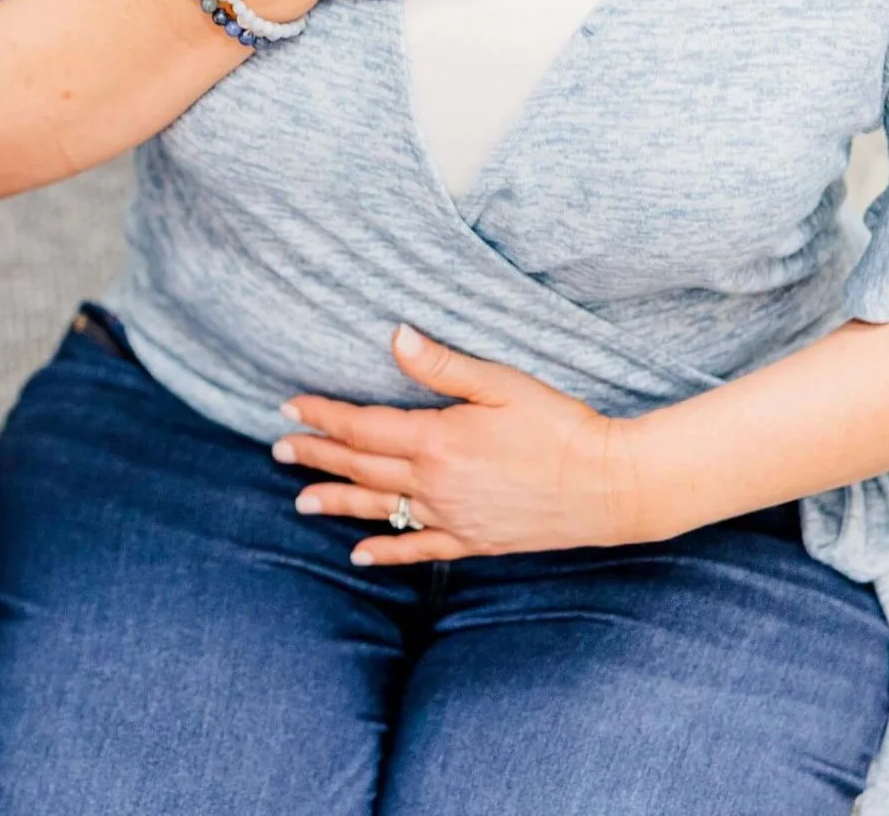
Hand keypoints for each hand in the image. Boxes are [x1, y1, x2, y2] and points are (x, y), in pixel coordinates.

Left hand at [274, 324, 652, 566]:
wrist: (611, 486)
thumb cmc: (560, 425)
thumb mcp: (501, 384)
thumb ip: (441, 365)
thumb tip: (394, 335)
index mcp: (436, 440)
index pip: (361, 427)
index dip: (321, 416)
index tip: (289, 407)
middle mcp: (434, 484)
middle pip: (360, 467)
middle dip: (315, 456)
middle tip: (277, 448)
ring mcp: (452, 517)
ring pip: (379, 509)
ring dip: (336, 502)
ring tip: (300, 501)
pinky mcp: (475, 541)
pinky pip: (419, 549)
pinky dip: (386, 551)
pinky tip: (358, 554)